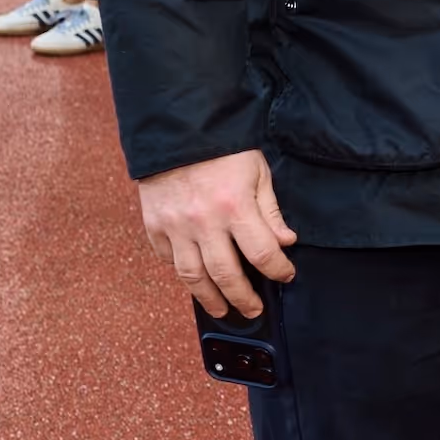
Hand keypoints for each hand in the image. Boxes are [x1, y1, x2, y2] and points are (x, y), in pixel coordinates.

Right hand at [136, 148, 296, 316]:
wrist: (175, 129)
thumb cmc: (222, 149)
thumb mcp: (256, 171)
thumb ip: (270, 210)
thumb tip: (285, 242)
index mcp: (235, 206)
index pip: (263, 253)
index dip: (278, 270)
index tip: (285, 275)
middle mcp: (204, 222)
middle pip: (226, 275)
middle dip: (243, 298)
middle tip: (253, 310)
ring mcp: (176, 226)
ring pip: (193, 277)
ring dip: (209, 298)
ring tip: (222, 309)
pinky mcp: (154, 225)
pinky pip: (168, 260)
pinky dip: (182, 273)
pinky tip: (195, 279)